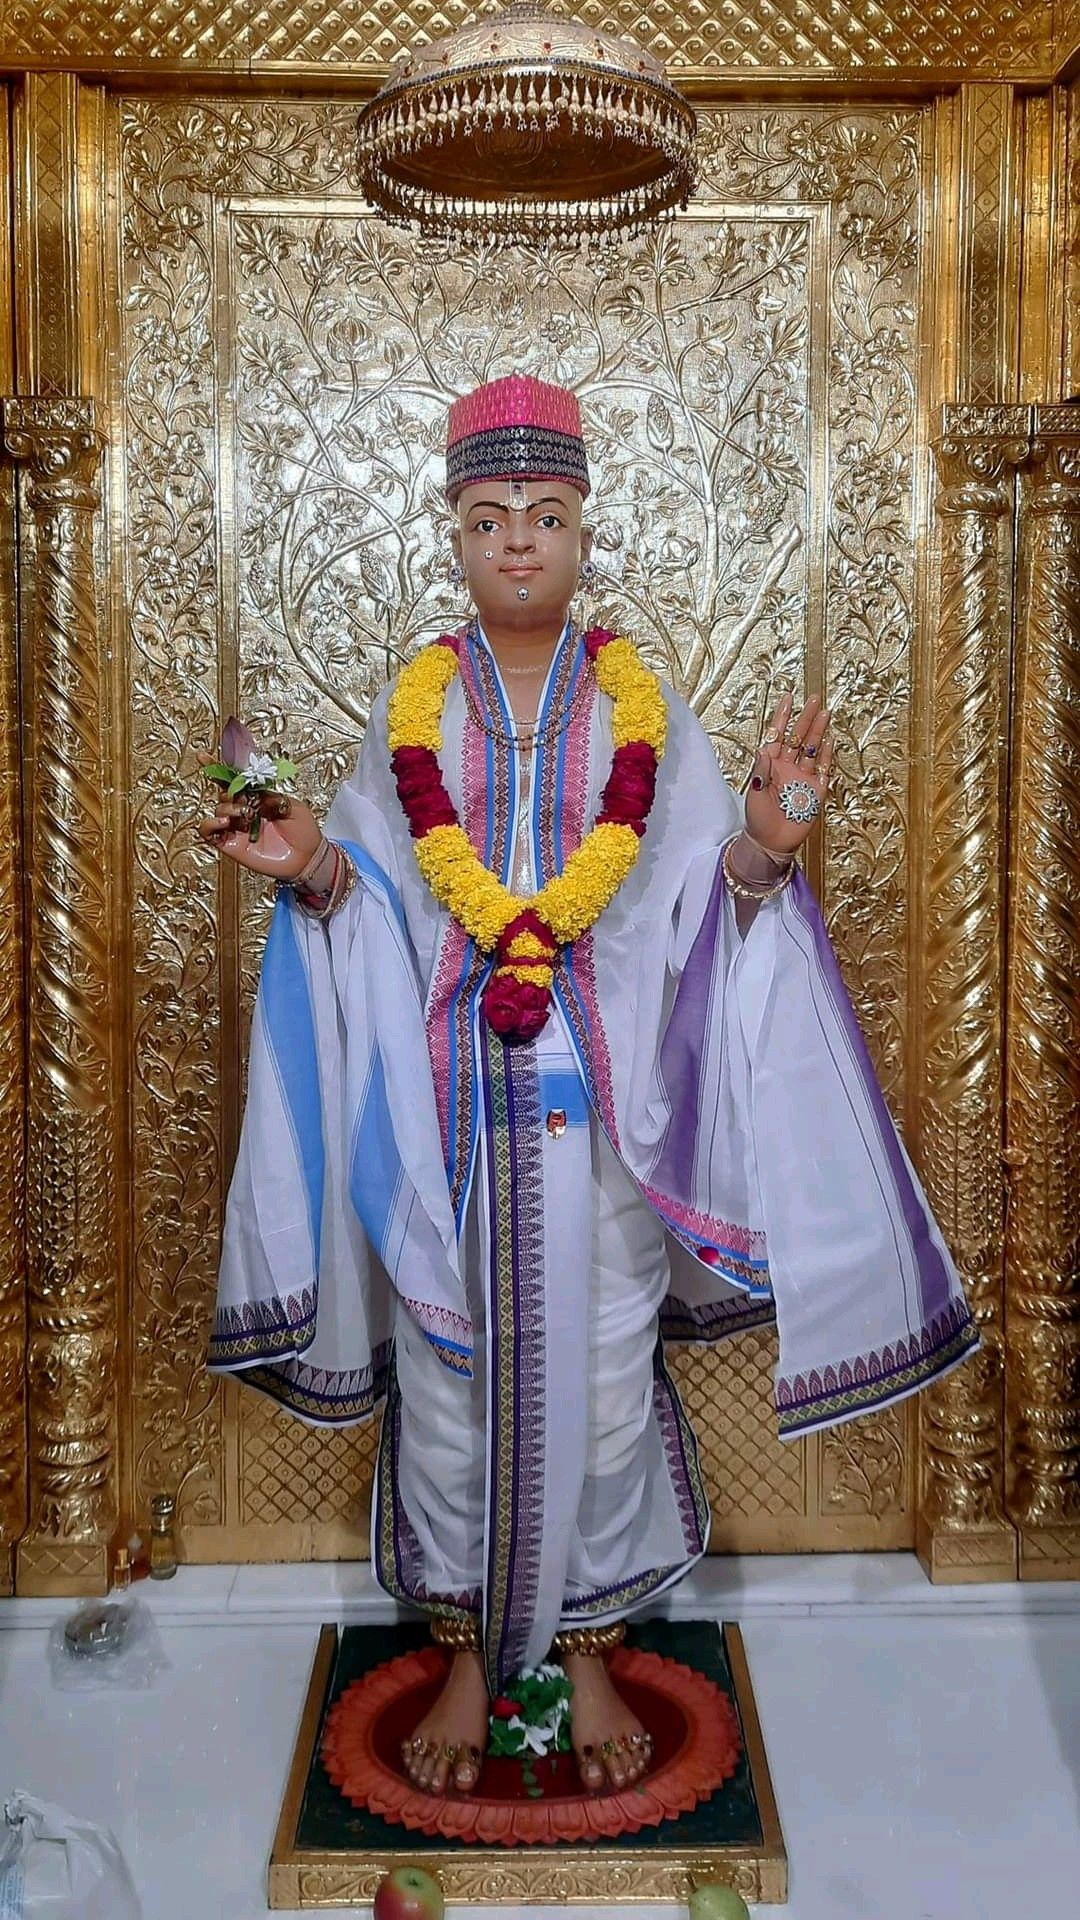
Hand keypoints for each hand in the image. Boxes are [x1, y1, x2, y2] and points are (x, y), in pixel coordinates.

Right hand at [196, 754, 322, 880]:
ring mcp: (237, 827)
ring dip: (227, 808)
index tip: (202, 757)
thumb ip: (271, 795)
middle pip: (224, 793)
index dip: (218, 769)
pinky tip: (223, 823)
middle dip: (230, 791)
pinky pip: (208, 833)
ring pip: (218, 810)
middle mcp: (245, 810)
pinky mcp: (231, 844)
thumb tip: (253, 791)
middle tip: (246, 800)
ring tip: (243, 814)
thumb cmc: (303, 832)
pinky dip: (209, 825)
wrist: (307, 858)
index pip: (234, 781)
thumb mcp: (292, 806)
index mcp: (257, 797)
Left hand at [744, 691, 831, 860]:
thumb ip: (761, 772)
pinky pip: (823, 768)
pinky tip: (830, 740)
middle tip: (814, 699)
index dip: (783, 716)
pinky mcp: (816, 790)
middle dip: (806, 718)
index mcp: (770, 765)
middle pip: (798, 737)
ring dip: (818, 732)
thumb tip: (764, 749)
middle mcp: (787, 767)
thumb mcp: (754, 794)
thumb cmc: (758, 820)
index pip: (777, 735)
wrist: (772, 843)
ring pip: (812, 749)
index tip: (788, 697)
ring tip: (825, 713)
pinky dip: (827, 754)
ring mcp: (803, 778)